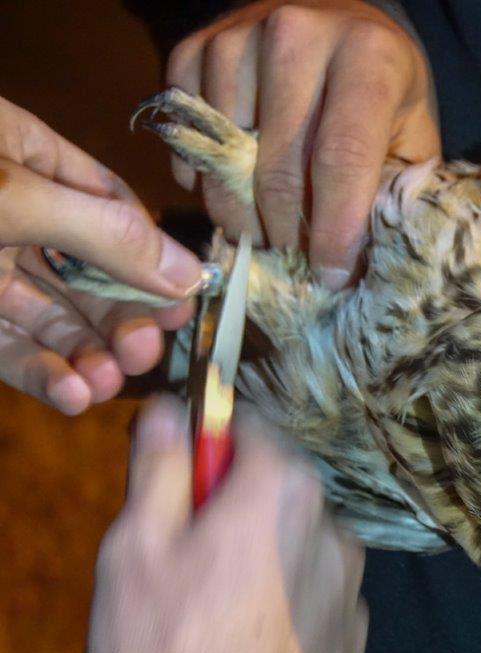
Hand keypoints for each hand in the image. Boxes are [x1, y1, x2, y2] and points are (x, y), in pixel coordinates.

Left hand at [0, 97, 201, 414]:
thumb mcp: (13, 195)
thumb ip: (106, 236)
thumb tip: (193, 275)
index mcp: (30, 159)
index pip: (117, 208)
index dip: (154, 258)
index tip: (186, 303)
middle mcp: (18, 214)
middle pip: (94, 273)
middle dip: (123, 318)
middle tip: (145, 352)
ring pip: (57, 318)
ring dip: (89, 355)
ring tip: (109, 382)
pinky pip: (14, 349)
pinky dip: (46, 375)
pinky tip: (74, 396)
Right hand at [88, 396, 366, 652]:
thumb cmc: (165, 647)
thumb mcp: (137, 549)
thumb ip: (160, 467)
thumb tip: (170, 410)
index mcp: (285, 491)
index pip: (250, 428)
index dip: (208, 442)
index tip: (181, 472)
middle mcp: (334, 530)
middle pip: (280, 491)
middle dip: (237, 505)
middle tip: (188, 553)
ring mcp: (353, 590)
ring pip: (301, 547)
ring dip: (268, 557)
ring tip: (217, 609)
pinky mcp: (356, 640)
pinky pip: (317, 600)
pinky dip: (289, 605)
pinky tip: (249, 641)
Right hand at [168, 0, 440, 287]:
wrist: (339, 21)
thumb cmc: (381, 91)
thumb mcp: (410, 134)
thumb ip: (393, 192)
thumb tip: (357, 267)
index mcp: (368, 56)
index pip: (342, 159)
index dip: (334, 230)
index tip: (329, 275)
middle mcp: (297, 33)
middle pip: (277, 167)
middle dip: (285, 233)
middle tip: (293, 261)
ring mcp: (237, 36)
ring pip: (224, 159)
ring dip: (241, 214)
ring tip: (265, 233)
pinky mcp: (194, 46)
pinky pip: (186, 138)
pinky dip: (203, 180)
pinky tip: (232, 190)